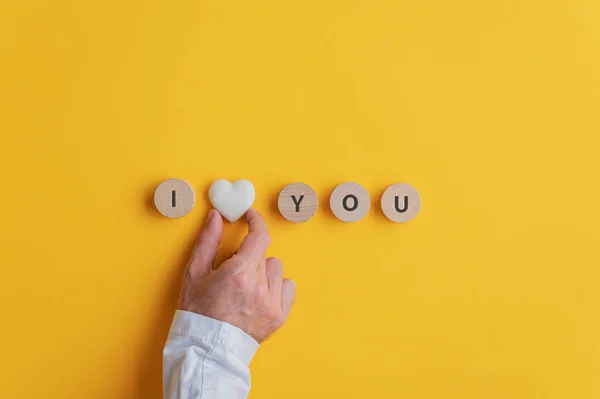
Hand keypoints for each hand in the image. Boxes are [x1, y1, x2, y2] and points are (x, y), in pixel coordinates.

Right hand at [178, 208, 295, 342]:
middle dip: (248, 255)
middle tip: (233, 271)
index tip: (250, 217)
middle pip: (263, 253)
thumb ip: (208, 240)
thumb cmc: (197, 311)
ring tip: (245, 286)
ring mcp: (272, 302)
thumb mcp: (195, 272)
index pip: (260, 235)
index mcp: (240, 272)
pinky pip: (287, 286)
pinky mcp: (280, 316)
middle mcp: (260, 286)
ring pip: (276, 268)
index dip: (256, 221)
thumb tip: (216, 216)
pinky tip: (259, 295)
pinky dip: (275, 287)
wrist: (206, 348)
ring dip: (263, 271)